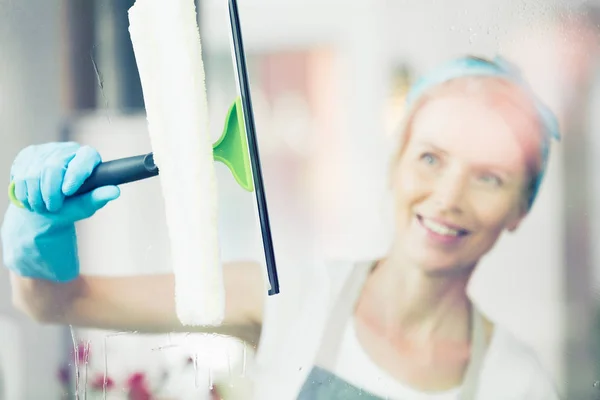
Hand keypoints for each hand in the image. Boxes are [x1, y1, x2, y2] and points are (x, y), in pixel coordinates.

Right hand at [1, 142, 119, 281]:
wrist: (45, 211)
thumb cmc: (71, 207)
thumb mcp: (85, 206)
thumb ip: (98, 198)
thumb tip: (115, 191)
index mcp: (88, 156)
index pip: (86, 156)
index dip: (76, 173)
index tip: (68, 192)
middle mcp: (68, 149)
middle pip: (53, 166)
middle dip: (51, 192)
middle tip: (53, 207)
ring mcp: (46, 149)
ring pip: (34, 172)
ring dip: (36, 196)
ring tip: (42, 206)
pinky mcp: (28, 155)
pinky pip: (21, 175)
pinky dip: (25, 194)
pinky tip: (31, 199)